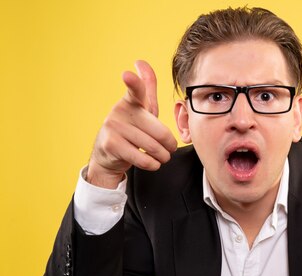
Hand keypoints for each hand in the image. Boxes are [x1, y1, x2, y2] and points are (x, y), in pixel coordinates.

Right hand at [87, 60, 177, 187]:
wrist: (108, 154)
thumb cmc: (132, 128)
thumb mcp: (141, 108)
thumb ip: (146, 87)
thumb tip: (141, 62)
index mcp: (131, 101)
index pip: (135, 90)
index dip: (133, 83)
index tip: (127, 75)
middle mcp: (120, 111)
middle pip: (160, 132)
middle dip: (169, 145)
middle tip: (170, 148)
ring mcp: (114, 128)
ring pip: (153, 147)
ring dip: (163, 156)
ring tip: (162, 156)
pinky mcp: (111, 145)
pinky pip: (144, 159)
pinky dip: (153, 164)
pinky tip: (152, 163)